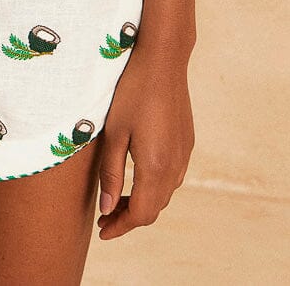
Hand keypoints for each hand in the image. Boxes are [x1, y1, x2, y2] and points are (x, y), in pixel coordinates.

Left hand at [95, 48, 194, 240]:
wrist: (163, 59)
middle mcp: (175, 165)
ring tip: (117, 199)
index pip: (140, 214)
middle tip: (105, 216)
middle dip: (129, 218)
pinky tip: (138, 176)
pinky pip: (173, 176)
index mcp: (156, 166)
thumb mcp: (114, 132)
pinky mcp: (187, 141)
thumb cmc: (132, 92)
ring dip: (143, 203)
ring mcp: (184, 153)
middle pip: (154, 208)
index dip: (120, 226)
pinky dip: (155, 187)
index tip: (102, 231)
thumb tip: (106, 207)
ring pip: (165, 194)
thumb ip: (111, 173)